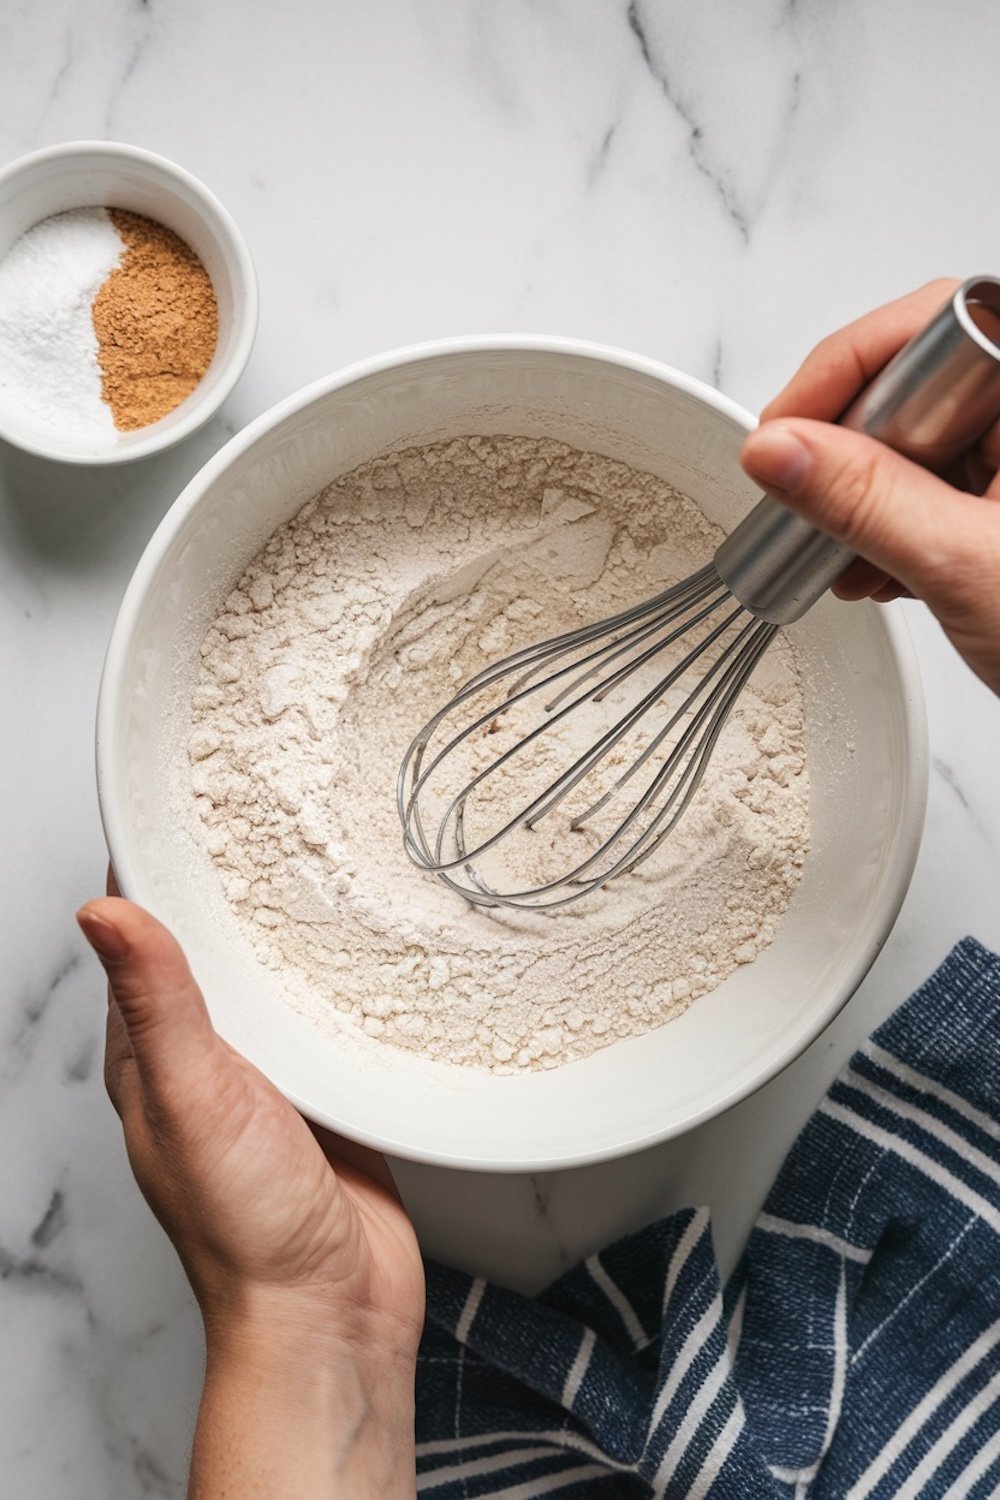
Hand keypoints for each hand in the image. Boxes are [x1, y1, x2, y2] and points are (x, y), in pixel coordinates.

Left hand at [77, 876, 423, 1497]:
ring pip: (281, 981)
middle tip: (268, 814)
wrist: (332, 1313)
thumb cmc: (246, 1229)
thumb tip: (103, 910)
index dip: (154, 874)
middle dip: (235, 888)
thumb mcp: (193, 1097)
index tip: (179, 807)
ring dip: (296, 929)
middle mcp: (210, 1060)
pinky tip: (375, 950)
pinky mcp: (334, 1095)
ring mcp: (275, 1077)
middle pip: (216, 953)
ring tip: (325, 859)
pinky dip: (349, 981)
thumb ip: (156, 1003)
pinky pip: (337, 1020)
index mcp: (154, 1057)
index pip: (142, 943)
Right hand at [740, 278, 999, 695]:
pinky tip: (878, 569)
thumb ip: (864, 501)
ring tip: (846, 558)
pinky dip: (897, 521)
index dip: (841, 376)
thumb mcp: (966, 566)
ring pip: (920, 435)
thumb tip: (776, 451)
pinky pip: (941, 478)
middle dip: (850, 451)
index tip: (781, 437)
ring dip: (865, 499)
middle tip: (816, 506)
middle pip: (914, 381)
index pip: (924, 327)